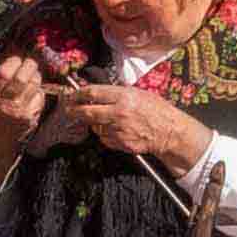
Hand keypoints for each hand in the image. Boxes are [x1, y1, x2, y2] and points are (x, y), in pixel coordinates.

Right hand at [0, 53, 47, 150]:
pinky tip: (32, 91)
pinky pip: (40, 97)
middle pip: (21, 79)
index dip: (13, 62)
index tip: (15, 60)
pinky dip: (38, 90)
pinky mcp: (30, 118)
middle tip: (28, 63)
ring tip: (30, 75)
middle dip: (29, 65)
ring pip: (33, 86)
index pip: (3, 74)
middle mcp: (3, 104)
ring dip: (35, 76)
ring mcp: (18, 112)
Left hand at [68, 80, 211, 173]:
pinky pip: (104, 138)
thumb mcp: (138, 93)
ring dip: (94, 124)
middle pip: (86, 112)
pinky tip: (115, 130)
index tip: (72, 95)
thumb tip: (97, 93)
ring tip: (103, 120)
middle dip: (74, 111)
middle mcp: (119, 112)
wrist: (168, 131)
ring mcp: (118, 129)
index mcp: (124, 96)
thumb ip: (117, 93)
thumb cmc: (156, 110)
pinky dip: (105, 135)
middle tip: (68, 110)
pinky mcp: (120, 143)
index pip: (92, 93)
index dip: (78, 94)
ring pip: (94, 127)